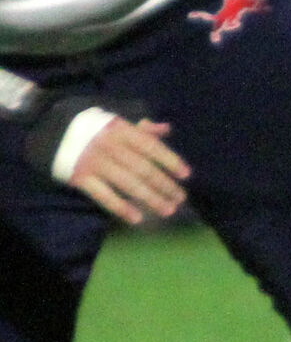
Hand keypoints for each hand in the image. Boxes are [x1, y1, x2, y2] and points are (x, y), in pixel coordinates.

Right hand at [65, 116, 189, 225]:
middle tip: (180, 198)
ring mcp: (95, 163)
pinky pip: (104, 196)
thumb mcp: (118, 123)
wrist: (53, 132)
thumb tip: (166, 129)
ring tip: (168, 209)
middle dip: (165, 185)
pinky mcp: (81, 178)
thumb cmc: (96, 130)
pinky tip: (137, 218)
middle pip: (143, 169)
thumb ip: (143, 129)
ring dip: (151, 198)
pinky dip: (121, 208)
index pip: (151, 147)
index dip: (170, 161)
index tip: (186, 175)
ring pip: (128, 184)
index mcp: (122, 131)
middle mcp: (110, 147)